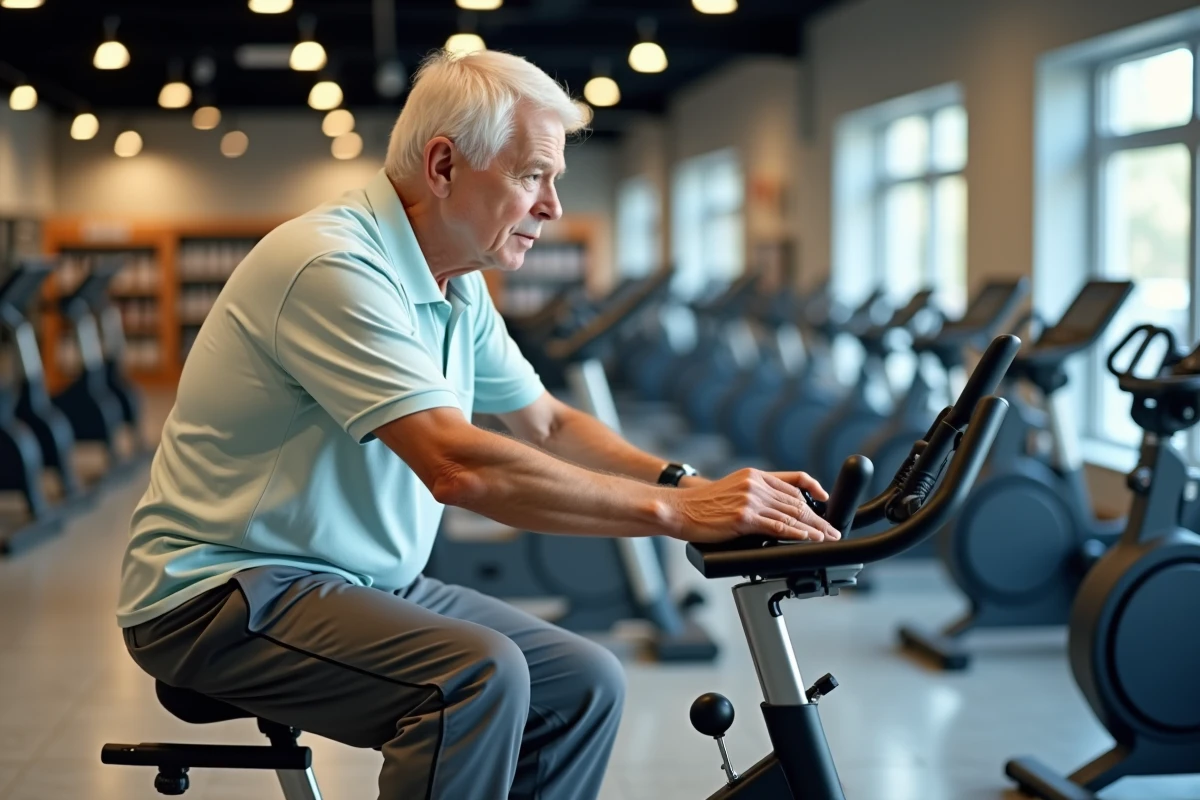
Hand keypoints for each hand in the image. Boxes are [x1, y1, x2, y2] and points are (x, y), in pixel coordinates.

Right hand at [665, 468, 840, 543]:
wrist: (679, 509)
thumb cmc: (701, 505)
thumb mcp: (732, 489)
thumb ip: (754, 494)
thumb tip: (777, 508)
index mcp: (754, 475)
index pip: (794, 480)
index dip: (814, 491)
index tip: (825, 501)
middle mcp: (754, 485)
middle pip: (797, 501)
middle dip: (818, 517)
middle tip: (833, 529)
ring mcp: (749, 501)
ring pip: (791, 515)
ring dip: (814, 528)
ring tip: (827, 537)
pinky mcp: (744, 518)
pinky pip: (778, 527)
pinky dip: (797, 534)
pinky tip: (808, 539)